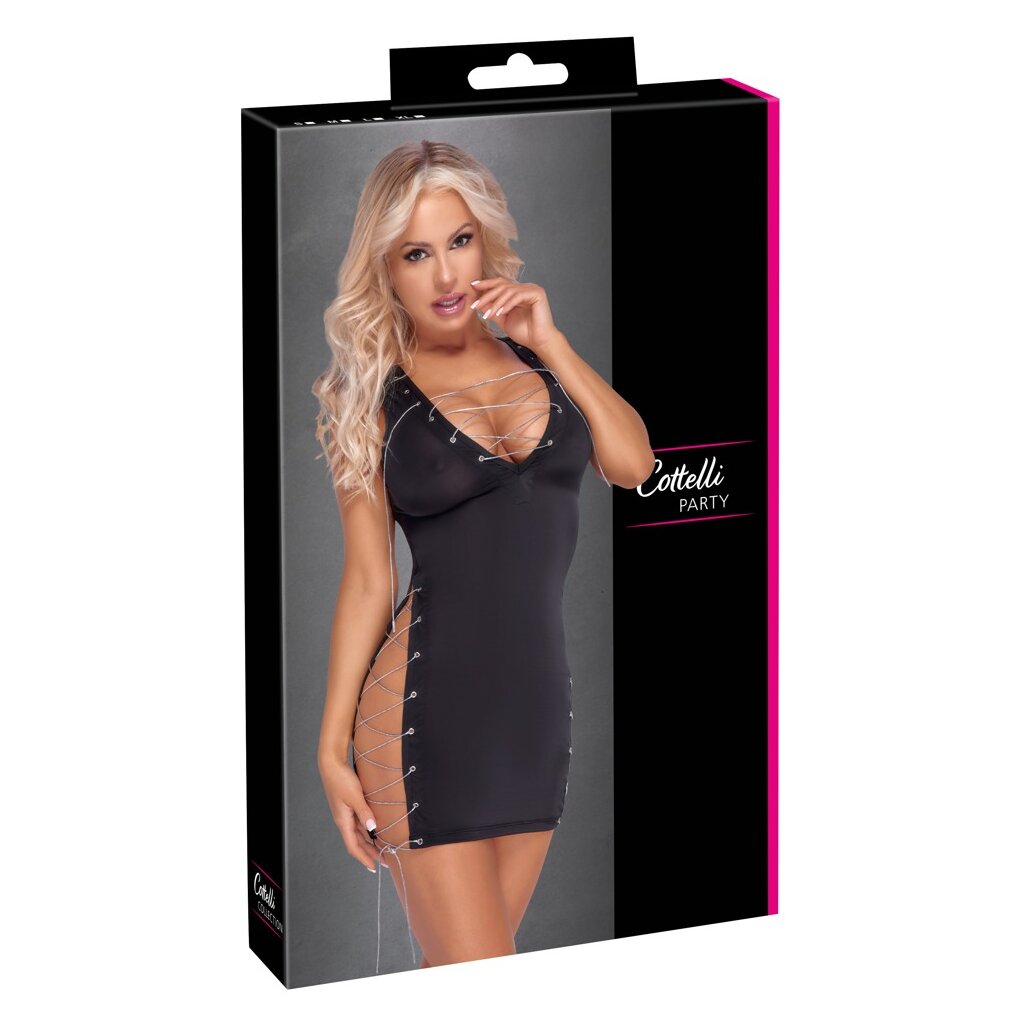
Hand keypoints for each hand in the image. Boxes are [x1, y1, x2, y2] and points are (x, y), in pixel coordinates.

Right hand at [319, 755, 380, 872]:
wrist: (332, 764)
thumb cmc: (341, 779)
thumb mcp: (355, 796)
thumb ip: (364, 812)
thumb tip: (372, 827)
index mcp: (343, 821)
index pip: (353, 846)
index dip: (363, 858)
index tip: (373, 867)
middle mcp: (344, 819)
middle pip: (357, 841)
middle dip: (369, 852)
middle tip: (384, 860)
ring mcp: (346, 812)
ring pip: (359, 832)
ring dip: (370, 841)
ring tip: (382, 847)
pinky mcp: (349, 805)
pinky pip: (359, 821)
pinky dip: (368, 829)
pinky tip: (376, 829)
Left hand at [469, 276, 560, 350]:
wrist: (539, 342)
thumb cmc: (524, 333)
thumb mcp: (503, 319)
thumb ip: (492, 309)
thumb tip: (478, 303)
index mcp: (518, 291)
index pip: (500, 283)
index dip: (486, 284)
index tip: (473, 286)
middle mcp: (526, 288)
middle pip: (502, 285)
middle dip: (487, 295)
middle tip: (476, 304)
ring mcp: (532, 289)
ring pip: (509, 291)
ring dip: (496, 303)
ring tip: (489, 314)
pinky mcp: (537, 294)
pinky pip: (518, 296)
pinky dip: (508, 304)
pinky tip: (500, 312)